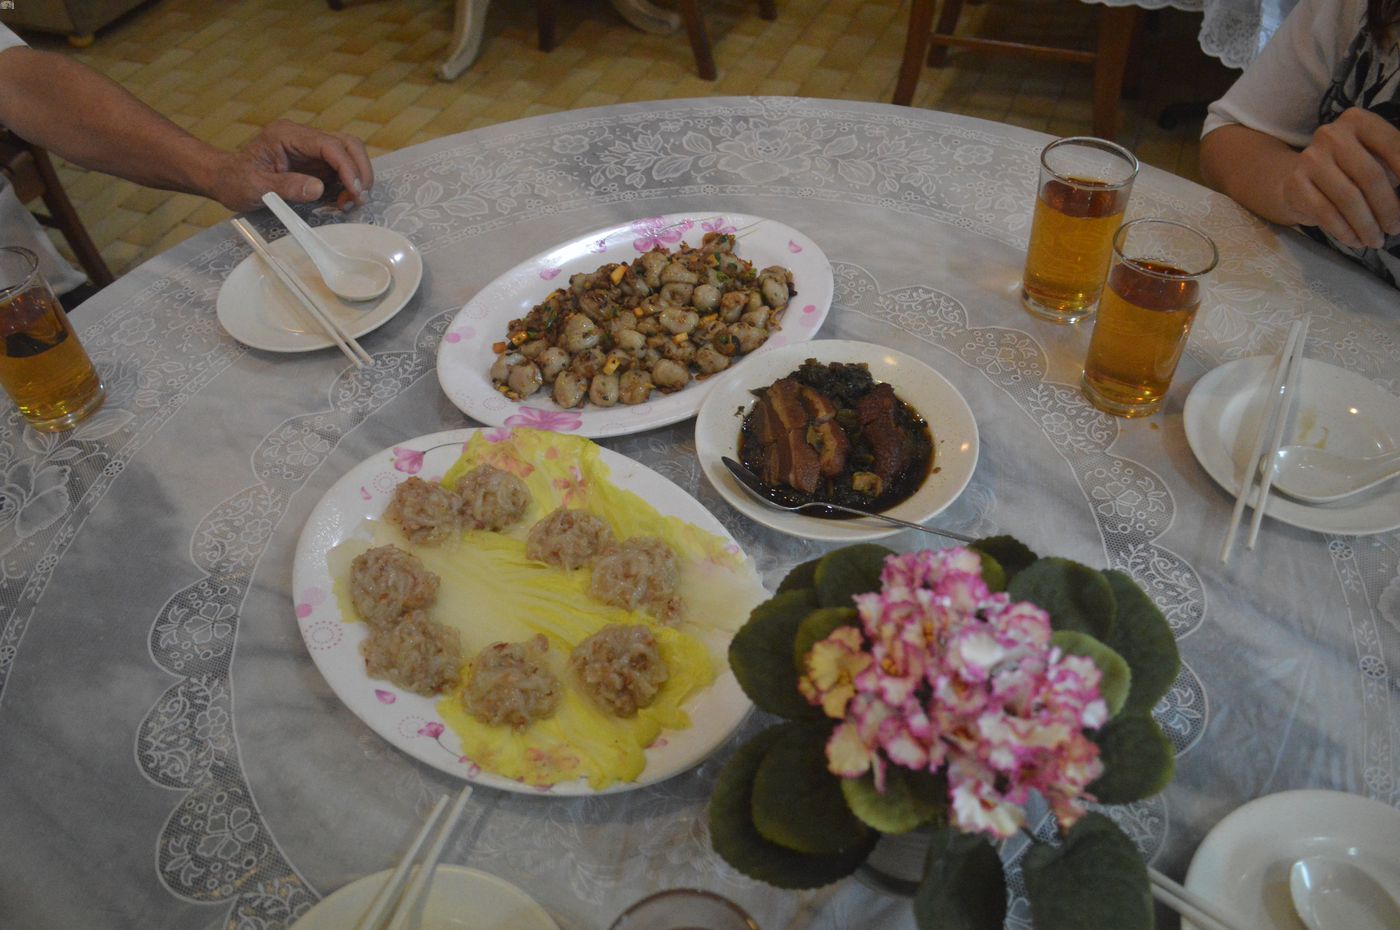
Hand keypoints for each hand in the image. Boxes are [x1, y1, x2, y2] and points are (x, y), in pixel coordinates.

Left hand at [211, 119, 374, 212]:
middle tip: (360, 198)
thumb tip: (319, 189)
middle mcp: (303, 137)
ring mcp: (312, 149)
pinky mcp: (316, 163)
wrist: (225, 179)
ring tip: (351, 203)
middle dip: (360, 170)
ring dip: (358, 178)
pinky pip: (342, 169)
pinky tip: (342, 202)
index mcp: (288, 135)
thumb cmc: (235, 181)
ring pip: (350, 154)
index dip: (347, 167)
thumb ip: (286, 187)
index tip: (354, 192)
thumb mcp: (255, 187)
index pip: (329, 145)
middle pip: (347, 144)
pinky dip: (349, 185)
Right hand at [1283, 107, 1399, 248]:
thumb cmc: (1346, 169)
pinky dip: (1344, 231)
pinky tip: (1355, 240)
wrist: (1296, 178)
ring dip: (1367, 225)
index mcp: (1357, 121)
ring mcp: (1309, 159)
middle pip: (1370, 176)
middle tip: (1395, 228)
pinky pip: (1325, 213)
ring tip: (1376, 240)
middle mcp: (1331, 135)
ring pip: (1348, 198)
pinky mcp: (1295, 184)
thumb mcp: (1373, 158)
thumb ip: (1393, 167)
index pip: (1393, 145)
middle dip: (1388, 208)